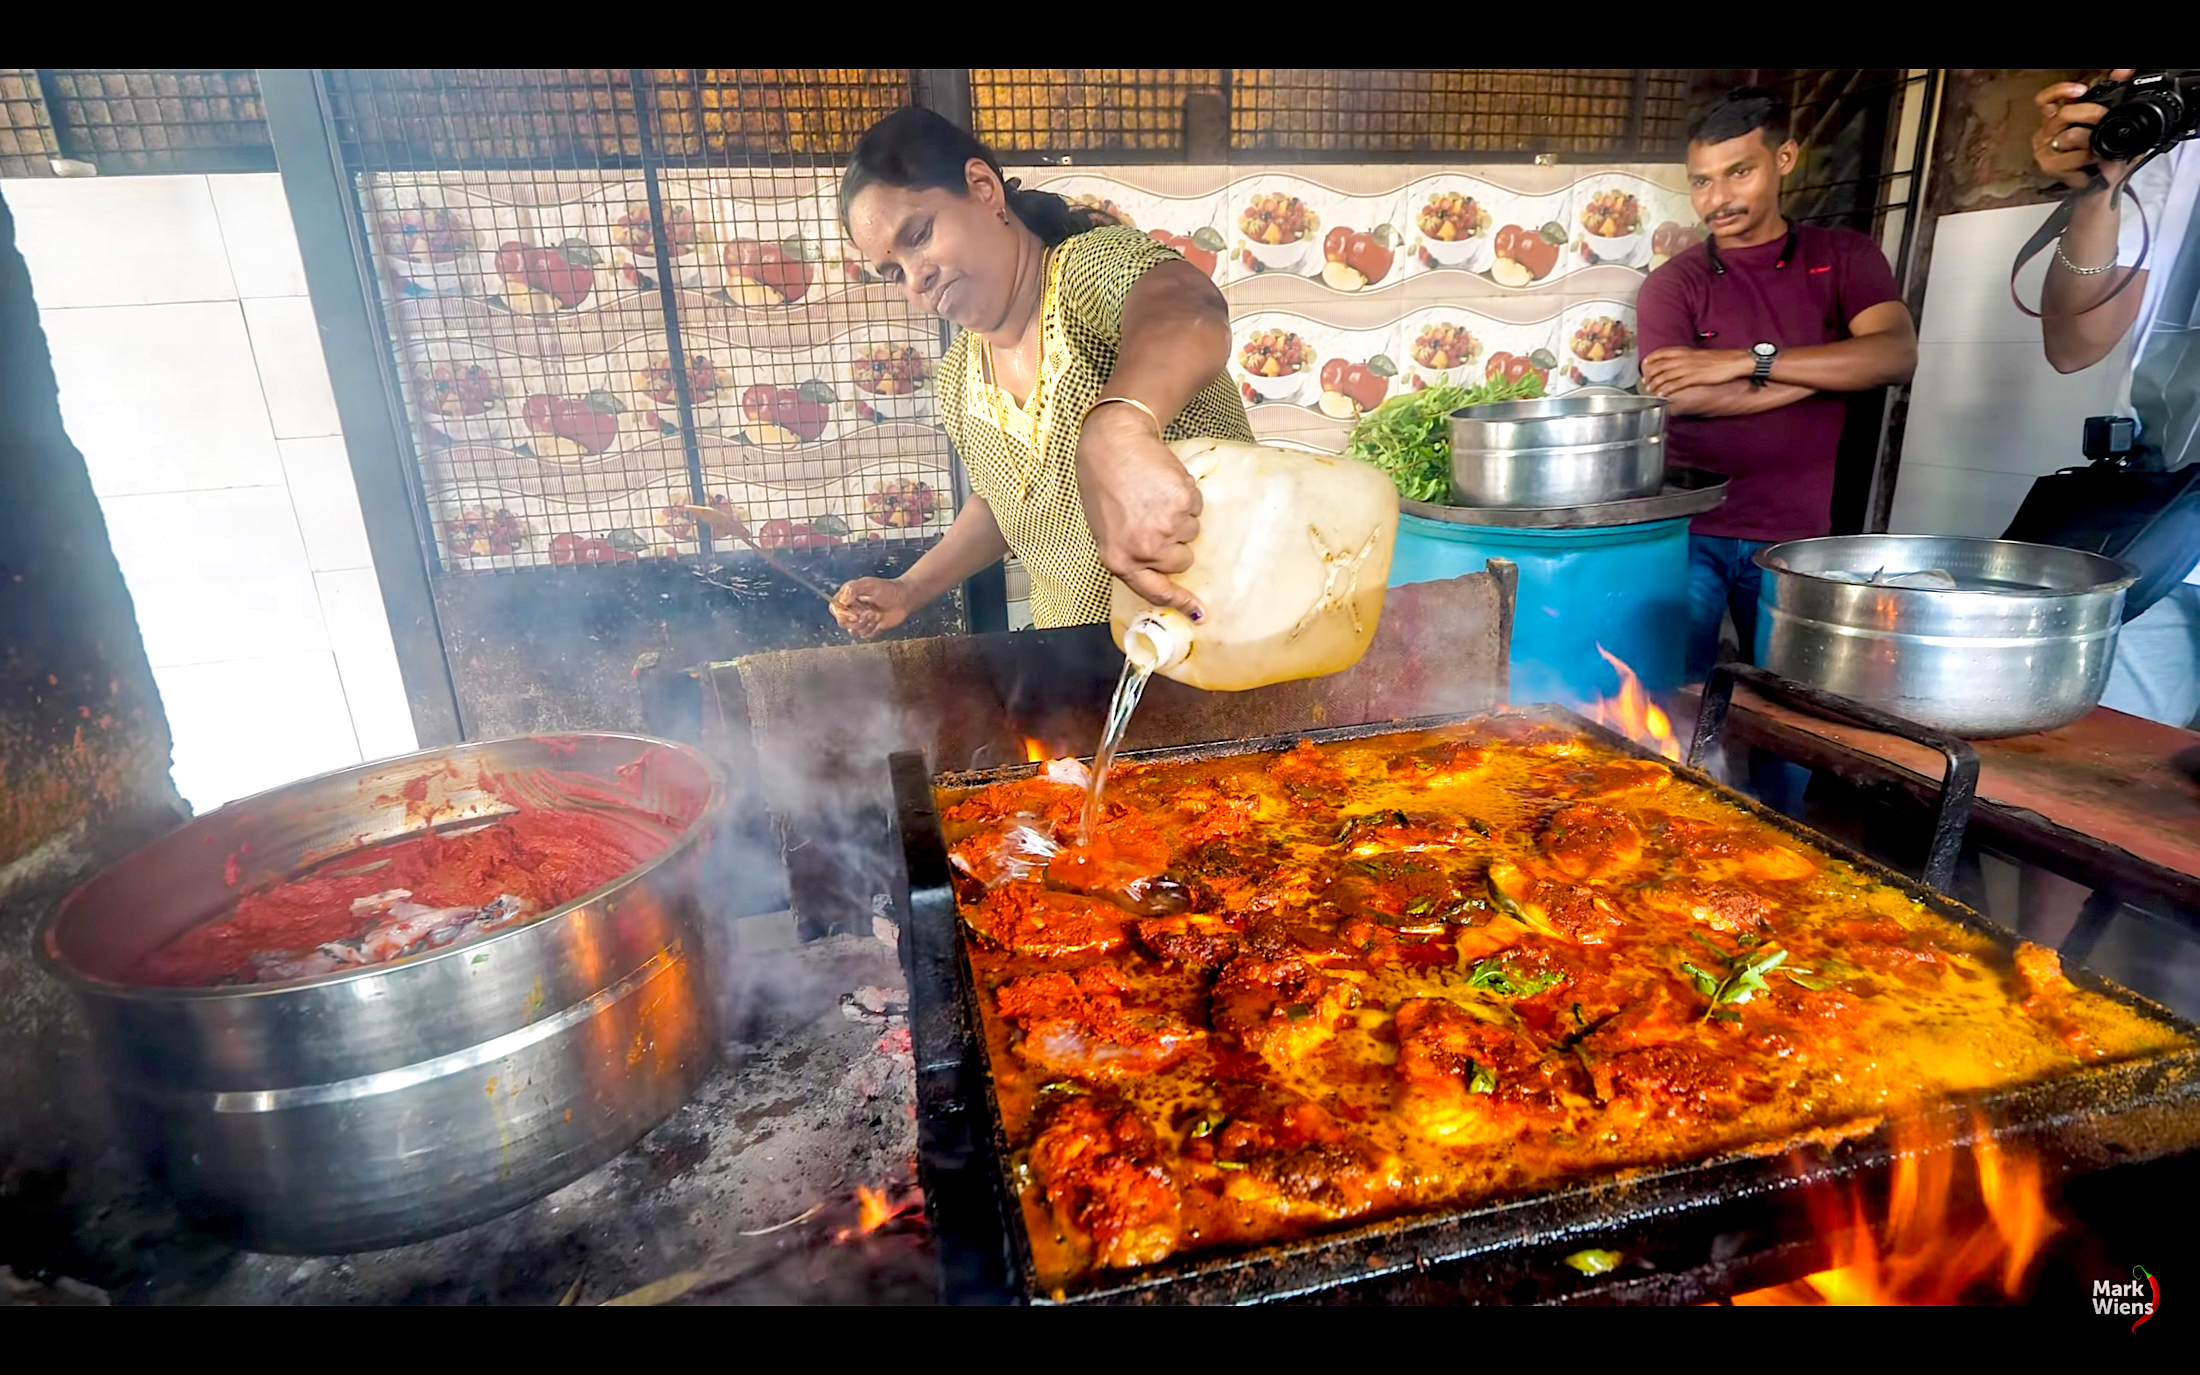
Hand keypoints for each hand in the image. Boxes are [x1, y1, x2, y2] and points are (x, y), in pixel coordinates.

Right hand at [831, 576, 910, 639]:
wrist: (903, 599)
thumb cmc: (887, 589)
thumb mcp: (869, 583)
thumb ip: (852, 589)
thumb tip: (842, 601)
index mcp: (848, 597)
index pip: (835, 609)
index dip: (842, 614)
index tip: (855, 615)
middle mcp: (851, 609)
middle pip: (842, 622)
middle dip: (858, 620)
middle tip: (872, 613)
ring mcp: (859, 620)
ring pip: (854, 631)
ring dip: (867, 624)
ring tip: (878, 615)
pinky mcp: (868, 629)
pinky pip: (864, 635)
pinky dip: (873, 630)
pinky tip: (880, 621)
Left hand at [1075, 404, 1205, 618]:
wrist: (1113, 443)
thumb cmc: (1104, 484)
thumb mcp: (1107, 530)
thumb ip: (1131, 554)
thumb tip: (1162, 570)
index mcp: (1119, 559)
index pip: (1155, 592)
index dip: (1180, 602)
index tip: (1198, 611)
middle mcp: (1143, 549)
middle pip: (1181, 562)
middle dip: (1175, 543)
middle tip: (1155, 518)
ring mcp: (1165, 526)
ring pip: (1191, 533)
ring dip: (1179, 516)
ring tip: (1154, 496)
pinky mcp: (1183, 502)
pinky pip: (1197, 508)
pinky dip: (1186, 496)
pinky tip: (1163, 484)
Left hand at [1641, 346, 1752, 396]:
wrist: (1731, 361)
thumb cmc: (1716, 359)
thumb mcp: (1697, 354)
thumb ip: (1685, 357)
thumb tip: (1676, 362)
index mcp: (1683, 351)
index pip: (1660, 353)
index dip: (1650, 359)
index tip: (1645, 365)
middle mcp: (1682, 358)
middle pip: (1659, 366)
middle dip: (1650, 375)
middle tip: (1644, 381)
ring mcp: (1687, 368)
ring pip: (1664, 376)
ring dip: (1655, 384)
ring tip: (1650, 390)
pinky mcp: (1692, 378)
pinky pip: (1675, 385)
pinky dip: (1666, 390)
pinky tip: (1661, 395)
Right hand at [2033, 69, 2136, 190]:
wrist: (2101, 186)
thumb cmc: (2103, 155)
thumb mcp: (2110, 124)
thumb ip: (2113, 98)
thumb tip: (2124, 71)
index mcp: (2058, 119)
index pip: (2045, 100)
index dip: (2059, 91)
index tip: (2081, 90)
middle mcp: (2047, 133)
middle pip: (2064, 114)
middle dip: (2091, 113)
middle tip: (2105, 119)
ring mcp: (2046, 150)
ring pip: (2071, 136)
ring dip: (2093, 143)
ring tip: (2100, 151)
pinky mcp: (2050, 167)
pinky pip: (2074, 158)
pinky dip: (2090, 161)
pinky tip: (2093, 165)